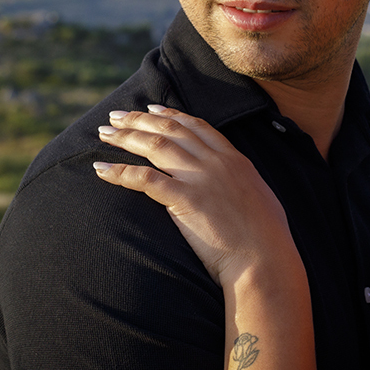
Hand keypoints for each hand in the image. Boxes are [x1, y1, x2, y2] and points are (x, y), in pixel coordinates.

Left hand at [92, 105, 297, 285]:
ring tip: (104, 134)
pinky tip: (102, 170)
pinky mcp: (185, 200)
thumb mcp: (259, 197)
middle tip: (115, 117)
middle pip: (171, 130)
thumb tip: (235, 184)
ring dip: (126, 137)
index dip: (170, 115)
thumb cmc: (267, 239)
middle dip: (139, 120)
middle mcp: (216, 163)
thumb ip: (241, 183)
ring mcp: (201, 179)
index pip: (196, 126)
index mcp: (235, 160)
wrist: (265, 260)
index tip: (149, 109)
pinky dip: (120, 172)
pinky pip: (145, 180)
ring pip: (156, 147)